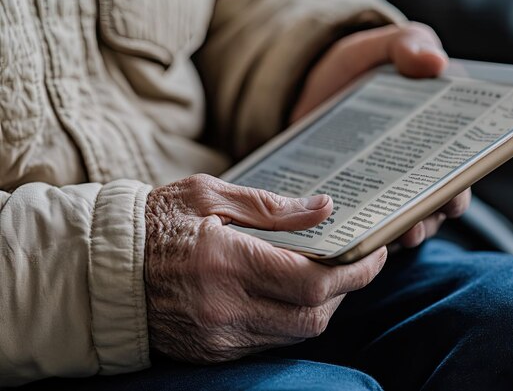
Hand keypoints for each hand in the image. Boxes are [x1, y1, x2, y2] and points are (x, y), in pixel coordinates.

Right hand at [144, 174, 386, 362]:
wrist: (104, 270)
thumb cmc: (156, 221)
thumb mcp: (209, 195)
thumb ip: (271, 206)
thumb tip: (324, 207)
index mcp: (226, 262)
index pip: (312, 281)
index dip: (355, 270)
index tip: (375, 253)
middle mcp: (225, 308)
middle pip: (313, 315)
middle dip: (345, 291)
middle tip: (354, 263)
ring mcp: (218, 337)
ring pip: (295, 333)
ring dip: (320, 306)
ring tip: (323, 275)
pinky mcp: (212, 351)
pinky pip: (269, 342)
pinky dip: (289, 319)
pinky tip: (287, 294)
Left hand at [291, 22, 470, 247]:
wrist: (307, 90)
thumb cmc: (357, 69)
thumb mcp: (382, 48)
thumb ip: (408, 45)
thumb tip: (436, 62)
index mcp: (439, 138)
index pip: (465, 167)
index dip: (467, 177)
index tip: (460, 179)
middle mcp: (421, 173)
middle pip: (441, 204)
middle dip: (437, 209)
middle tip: (424, 209)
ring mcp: (389, 194)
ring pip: (408, 225)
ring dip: (406, 229)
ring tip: (395, 228)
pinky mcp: (356, 205)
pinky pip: (365, 229)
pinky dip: (365, 232)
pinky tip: (355, 228)